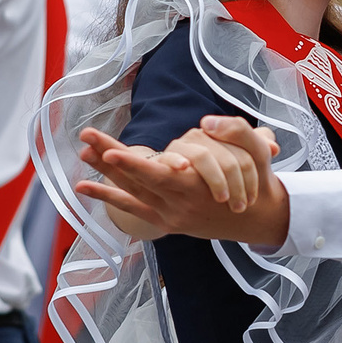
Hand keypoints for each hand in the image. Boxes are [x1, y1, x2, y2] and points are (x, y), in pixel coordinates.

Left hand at [74, 117, 289, 245]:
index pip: (160, 173)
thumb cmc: (257, 181)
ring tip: (83, 150)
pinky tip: (82, 188)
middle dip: (111, 158)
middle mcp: (179, 202)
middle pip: (139, 178)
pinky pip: (132, 208)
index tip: (111, 154)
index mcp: (199, 185)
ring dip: (106, 172)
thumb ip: (237, 132)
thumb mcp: (259, 152)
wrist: (258, 219)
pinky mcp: (164, 219)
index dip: (134, 164)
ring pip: (133, 191)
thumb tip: (206, 123)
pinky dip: (108, 199)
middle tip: (87, 137)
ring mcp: (169, 213)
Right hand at [158, 125, 271, 213]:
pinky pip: (170, 156)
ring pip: (203, 155)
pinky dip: (176, 161)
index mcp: (221, 133)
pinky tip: (184, 168)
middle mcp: (202, 136)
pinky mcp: (160, 160)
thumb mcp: (238, 167)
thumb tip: (274, 147)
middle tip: (240, 206)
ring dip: (216, 179)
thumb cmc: (212, 179)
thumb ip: (258, 149)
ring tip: (222, 199)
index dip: (251, 173)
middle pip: (227, 154)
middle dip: (237, 183)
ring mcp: (182, 146)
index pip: (244, 142)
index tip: (252, 197)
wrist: (182, 195)